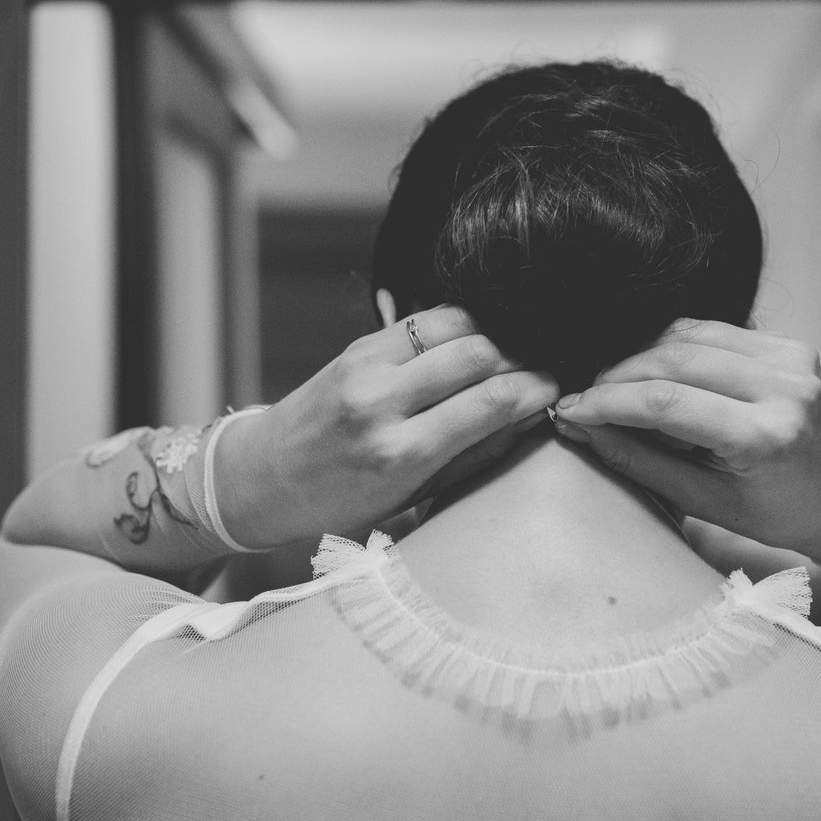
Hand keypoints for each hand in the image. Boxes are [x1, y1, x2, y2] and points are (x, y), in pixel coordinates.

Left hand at [216, 306, 560, 546]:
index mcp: (399, 454)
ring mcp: (366, 367)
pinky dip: (457, 328)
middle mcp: (381, 404)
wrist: (265, 476)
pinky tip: (470, 344)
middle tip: (535, 371)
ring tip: (505, 357)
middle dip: (520, 359)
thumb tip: (528, 416)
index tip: (555, 390)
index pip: (489, 403)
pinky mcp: (357, 345)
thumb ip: (471, 454)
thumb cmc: (342, 500)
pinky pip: (423, 320)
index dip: (536, 389)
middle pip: (479, 353)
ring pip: (455, 324)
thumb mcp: (412, 496)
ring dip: (491, 335)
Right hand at [550, 320, 820, 562]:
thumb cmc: (776, 511)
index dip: (607, 401)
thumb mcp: (703, 503)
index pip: (667, 402)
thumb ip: (639, 461)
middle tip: (583, 397)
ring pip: (689, 335)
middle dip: (617, 375)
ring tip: (612, 385)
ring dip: (640, 355)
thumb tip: (580, 427)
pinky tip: (652, 370)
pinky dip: (673, 346)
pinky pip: (713, 331)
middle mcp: (784, 388)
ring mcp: (791, 359)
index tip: (568, 409)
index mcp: (766, 438)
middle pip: (674, 358)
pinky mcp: (789, 345)